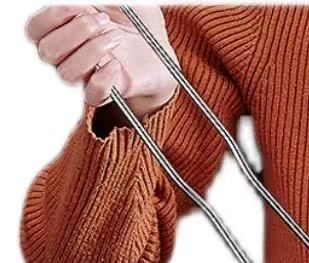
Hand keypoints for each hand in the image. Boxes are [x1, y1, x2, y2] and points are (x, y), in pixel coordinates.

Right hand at [25, 5, 177, 117]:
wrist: (161, 48)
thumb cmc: (135, 20)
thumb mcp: (118, 2)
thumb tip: (78, 1)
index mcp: (63, 29)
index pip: (35, 29)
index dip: (53, 16)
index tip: (81, 6)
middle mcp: (69, 54)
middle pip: (47, 51)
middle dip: (76, 32)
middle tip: (104, 21)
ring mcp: (86, 75)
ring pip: (66, 73)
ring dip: (92, 51)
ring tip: (116, 38)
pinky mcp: (106, 93)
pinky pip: (91, 95)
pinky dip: (103, 79)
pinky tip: (117, 65)